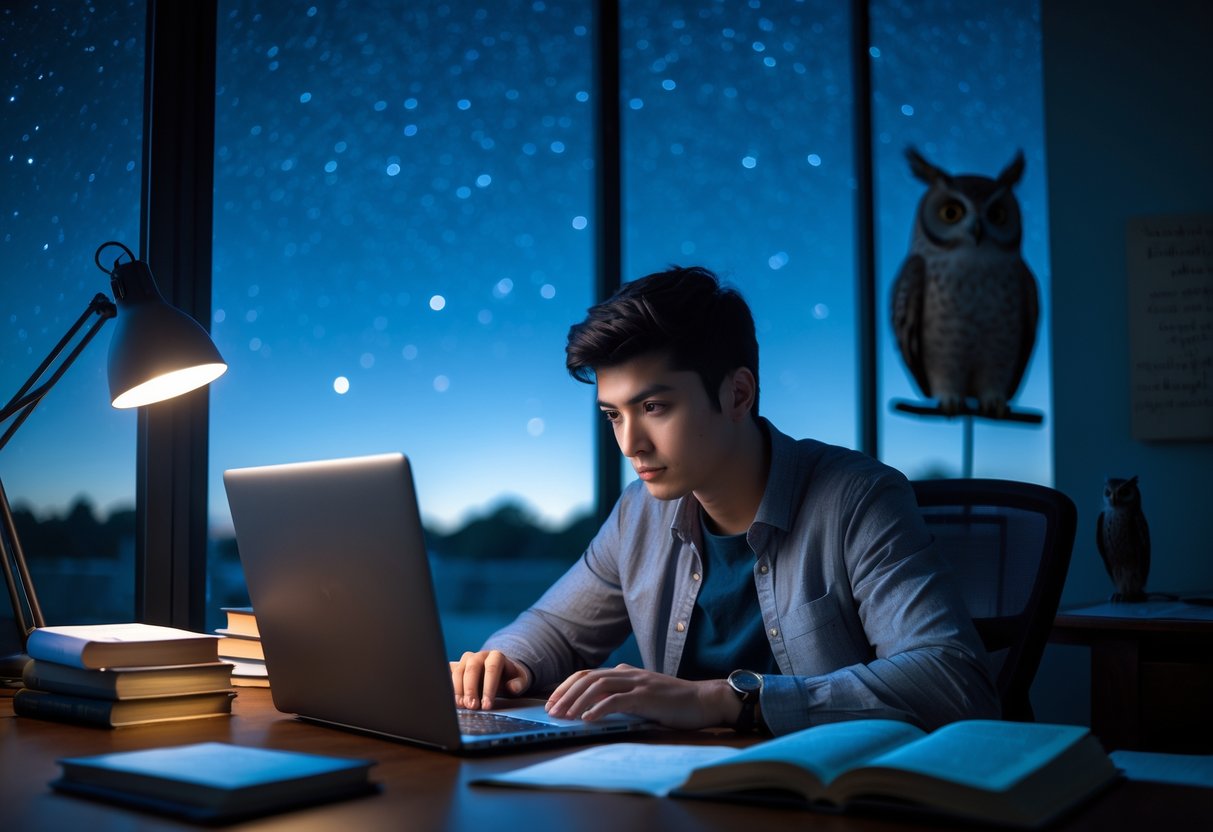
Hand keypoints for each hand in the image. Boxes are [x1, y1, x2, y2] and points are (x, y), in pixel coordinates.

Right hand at [449, 650, 530, 709]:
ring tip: (462, 705)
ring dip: (458, 690)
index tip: (487, 705)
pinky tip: (450, 698)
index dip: (489, 688)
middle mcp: (479, 656)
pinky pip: (449, 674)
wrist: (500, 671)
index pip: (492, 669)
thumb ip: (519, 683)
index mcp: (496, 656)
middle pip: (472, 669)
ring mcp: (466, 660)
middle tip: (472, 706)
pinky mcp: (457, 666)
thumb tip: (512, 687)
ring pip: (459, 671)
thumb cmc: (510, 677)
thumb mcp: (520, 679)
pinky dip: (448, 686)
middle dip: (471, 689)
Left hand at [545, 664, 741, 729]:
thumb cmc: (674, 702)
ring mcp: (638, 683)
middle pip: (588, 677)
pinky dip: (599, 709)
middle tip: (551, 711)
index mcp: (625, 672)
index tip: (552, 702)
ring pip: (598, 686)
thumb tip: (596, 706)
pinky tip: (588, 720)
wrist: (704, 700)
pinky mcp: (647, 697)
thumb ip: (622, 694)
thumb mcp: (643, 694)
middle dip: (565, 694)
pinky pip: (617, 700)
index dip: (566, 687)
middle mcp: (628, 673)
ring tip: (564, 716)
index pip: (587, 674)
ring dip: (577, 702)